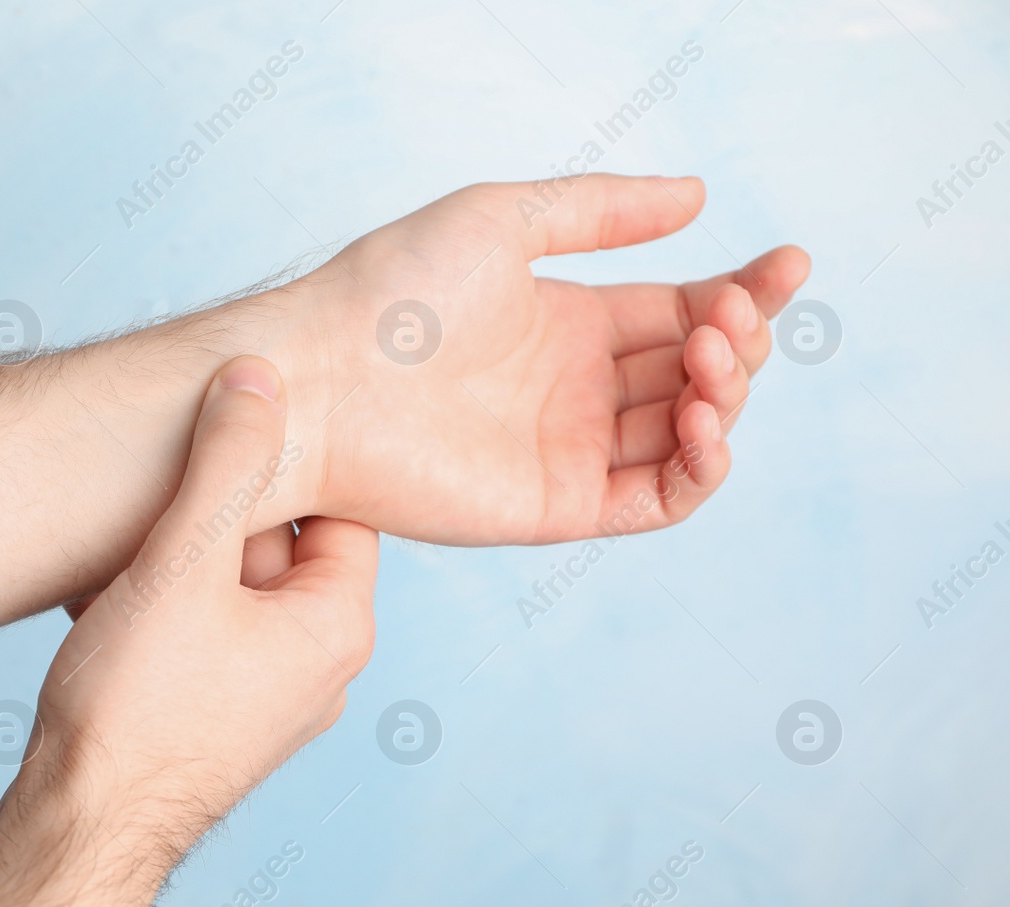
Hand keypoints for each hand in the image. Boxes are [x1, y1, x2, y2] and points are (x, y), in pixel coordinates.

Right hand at [0, 358, 376, 906]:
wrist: (76, 827)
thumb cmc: (137, 708)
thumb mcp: (183, 562)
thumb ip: (225, 463)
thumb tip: (257, 378)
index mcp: (335, 626)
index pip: (337, 508)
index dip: (284, 462)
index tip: (227, 426)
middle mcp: (314, 667)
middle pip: (274, 545)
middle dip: (205, 513)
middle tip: (151, 486)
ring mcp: (262, 698)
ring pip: (221, 587)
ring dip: (166, 558)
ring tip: (112, 552)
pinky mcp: (210, 717)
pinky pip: (192, 631)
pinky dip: (150, 603)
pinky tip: (94, 596)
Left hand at [247, 173, 809, 545]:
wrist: (322, 382)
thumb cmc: (390, 292)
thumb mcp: (502, 220)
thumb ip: (600, 211)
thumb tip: (698, 196)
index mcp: (568, 321)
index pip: (682, 310)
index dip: (744, 290)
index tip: (789, 262)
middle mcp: (575, 389)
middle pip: (697, 370)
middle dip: (737, 339)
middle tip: (725, 317)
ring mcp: (569, 450)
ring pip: (689, 433)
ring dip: (726, 395)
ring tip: (710, 360)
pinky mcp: (557, 507)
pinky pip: (658, 499)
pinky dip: (701, 466)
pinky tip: (704, 420)